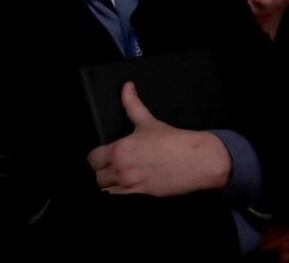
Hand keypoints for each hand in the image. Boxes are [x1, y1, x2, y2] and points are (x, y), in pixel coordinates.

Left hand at [86, 82, 231, 195]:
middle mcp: (122, 169)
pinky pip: (118, 201)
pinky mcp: (140, 197)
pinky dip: (119, 196)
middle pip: (96, 178)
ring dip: (109, 186)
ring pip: (104, 192)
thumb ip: (132, 104)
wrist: (196, 160)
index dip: (96, 158)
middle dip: (101, 173)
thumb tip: (127, 88)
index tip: (102, 158)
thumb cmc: (174, 142)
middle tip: (112, 169)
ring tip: (118, 180)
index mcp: (120, 149)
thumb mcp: (149, 122)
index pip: (92, 159)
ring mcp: (131, 186)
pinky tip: (127, 189)